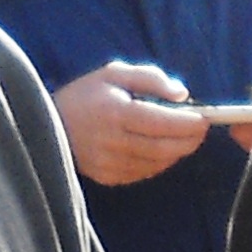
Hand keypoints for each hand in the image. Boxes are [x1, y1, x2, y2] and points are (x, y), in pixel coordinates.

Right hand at [54, 63, 210, 184]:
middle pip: (164, 147)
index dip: (188, 123)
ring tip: (183, 137)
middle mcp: (111, 141)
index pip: (161, 122)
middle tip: (200, 130)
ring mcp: (108, 163)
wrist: (47, 125)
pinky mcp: (107, 177)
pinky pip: (144, 172)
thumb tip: (182, 94)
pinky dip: (159, 162)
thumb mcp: (114, 73)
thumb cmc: (85, 95)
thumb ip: (150, 78)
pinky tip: (161, 149)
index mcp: (114, 112)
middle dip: (189, 140)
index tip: (204, 118)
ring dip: (177, 151)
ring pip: (157, 163)